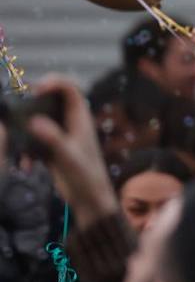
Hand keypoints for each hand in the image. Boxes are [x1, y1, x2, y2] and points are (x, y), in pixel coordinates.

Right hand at [25, 77, 116, 222]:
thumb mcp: (68, 156)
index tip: (37, 89)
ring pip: (40, 122)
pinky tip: (27, 167)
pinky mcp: (52, 149)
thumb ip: (53, 138)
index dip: (55, 82)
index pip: (70, 89)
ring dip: (26, 132)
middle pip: (51, 102)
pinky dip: (28, 151)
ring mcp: (60, 136)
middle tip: (18, 110)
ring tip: (19, 144)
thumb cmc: (85, 176)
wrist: (89, 199)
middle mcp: (70, 124)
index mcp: (80, 119)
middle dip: (33, 105)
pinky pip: (35, 142)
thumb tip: (35, 121)